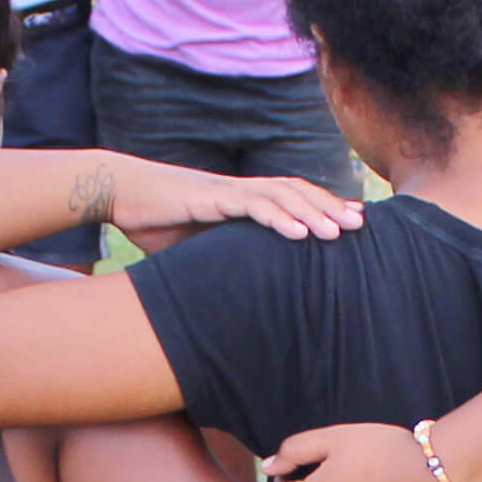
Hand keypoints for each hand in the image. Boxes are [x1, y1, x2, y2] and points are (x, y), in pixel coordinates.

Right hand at [100, 161, 365, 246]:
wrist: (120, 193)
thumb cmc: (154, 222)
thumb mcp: (193, 247)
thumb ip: (219, 259)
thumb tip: (235, 290)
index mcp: (241, 200)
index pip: (292, 199)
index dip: (323, 207)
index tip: (352, 222)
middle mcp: (241, 191)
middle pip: (297, 193)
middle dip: (330, 207)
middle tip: (361, 225)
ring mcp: (227, 192)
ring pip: (281, 196)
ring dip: (313, 212)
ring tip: (338, 233)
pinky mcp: (210, 197)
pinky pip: (251, 205)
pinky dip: (278, 217)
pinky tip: (299, 232)